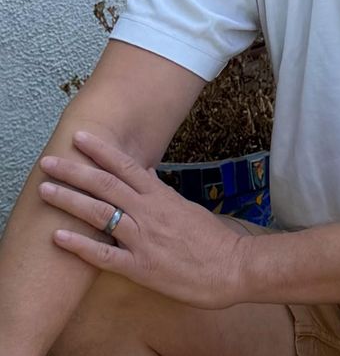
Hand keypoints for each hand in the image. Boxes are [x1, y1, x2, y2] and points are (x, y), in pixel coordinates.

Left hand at [38, 131, 250, 308]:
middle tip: (49, 160)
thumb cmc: (210, 238)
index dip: (101, 151)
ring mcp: (142, 240)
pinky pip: (104, 255)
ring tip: (45, 190)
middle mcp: (149, 212)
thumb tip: (145, 172)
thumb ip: (161, 191)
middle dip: (75, 171)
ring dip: (70, 201)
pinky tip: (58, 237)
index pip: (126, 166)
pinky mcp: (139, 267)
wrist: (230, 266)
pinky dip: (79, 246)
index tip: (79, 137)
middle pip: (106, 186)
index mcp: (161, 196)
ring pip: (100, 214)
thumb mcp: (186, 206)